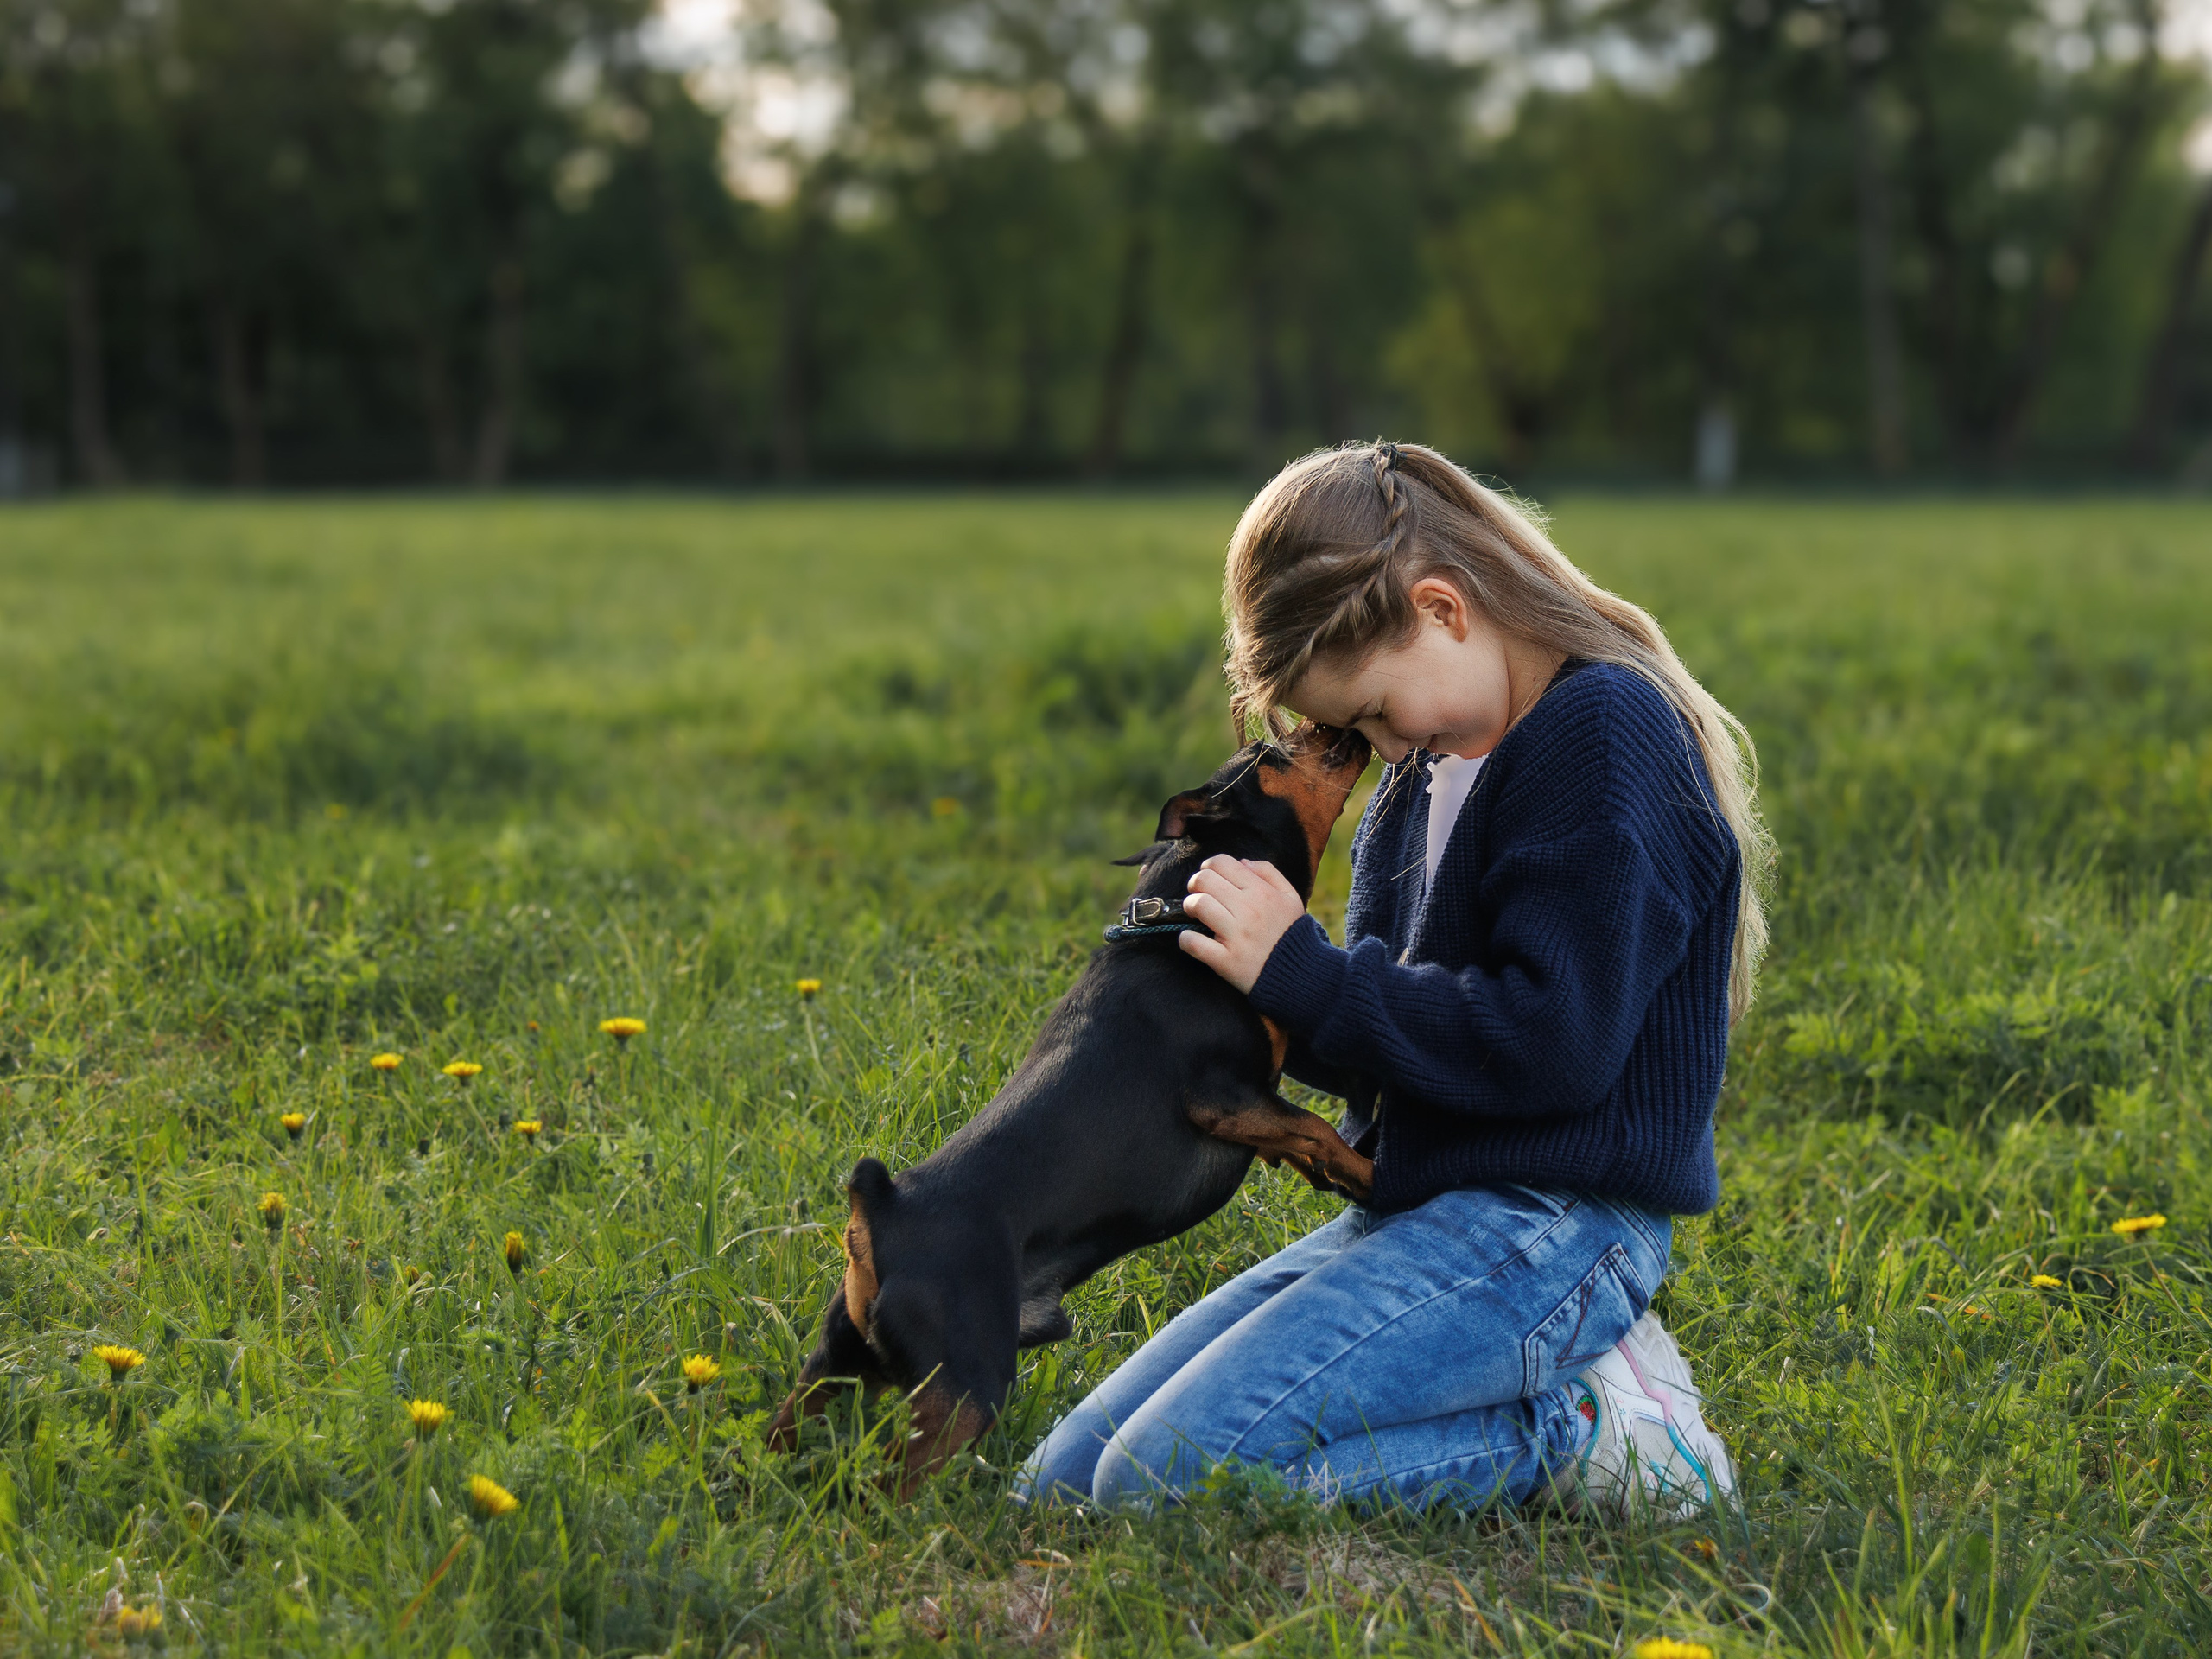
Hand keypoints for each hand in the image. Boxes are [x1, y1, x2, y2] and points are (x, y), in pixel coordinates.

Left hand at [1178, 856, 1306, 993]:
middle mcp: (1248, 910)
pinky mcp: (1226, 960)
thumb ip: (1269, 873)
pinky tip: (1190, 939)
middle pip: (1204, 880)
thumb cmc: (1292, 933)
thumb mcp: (1291, 897)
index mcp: (1261, 892)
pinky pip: (1194, 943)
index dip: (1208, 867)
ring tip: (1196, 915)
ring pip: (1197, 905)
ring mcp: (1236, 936)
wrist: (1300, 974)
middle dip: (1195, 884)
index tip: (1209, 879)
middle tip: (1199, 895)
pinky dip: (1186, 939)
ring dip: (1189, 907)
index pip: (1221, 863)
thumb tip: (1242, 863)